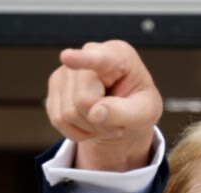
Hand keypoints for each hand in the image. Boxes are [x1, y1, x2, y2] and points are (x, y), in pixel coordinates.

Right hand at [45, 39, 162, 171]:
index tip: (67, 58)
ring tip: (103, 118)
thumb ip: (124, 113)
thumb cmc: (138, 107)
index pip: (99, 58)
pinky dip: (76, 130)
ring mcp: (67, 68)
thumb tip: (95, 113)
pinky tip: (89, 121)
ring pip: (67, 113)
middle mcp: (89, 53)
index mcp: (119, 55)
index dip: (82, 59)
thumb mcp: (145, 113)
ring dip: (88, 127)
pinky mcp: (55, 85)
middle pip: (83, 100)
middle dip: (98, 120)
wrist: (124, 112)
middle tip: (116, 121)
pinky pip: (58, 120)